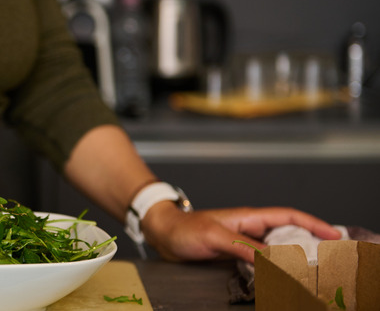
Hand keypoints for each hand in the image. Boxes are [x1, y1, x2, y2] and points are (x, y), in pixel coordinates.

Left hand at [141, 202, 342, 262]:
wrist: (163, 235)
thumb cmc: (184, 229)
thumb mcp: (214, 237)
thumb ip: (243, 248)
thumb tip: (273, 260)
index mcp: (249, 217)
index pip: (289, 217)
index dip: (314, 224)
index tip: (334, 234)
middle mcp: (250, 228)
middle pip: (289, 234)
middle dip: (311, 244)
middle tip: (329, 261)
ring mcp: (244, 242)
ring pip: (278, 250)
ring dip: (294, 260)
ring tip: (311, 274)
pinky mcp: (237, 255)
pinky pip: (264, 262)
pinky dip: (276, 270)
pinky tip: (282, 280)